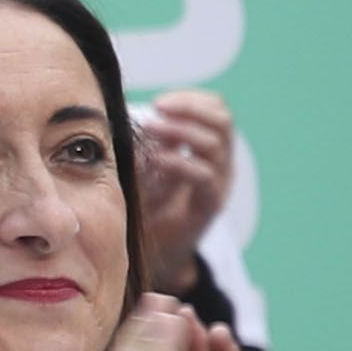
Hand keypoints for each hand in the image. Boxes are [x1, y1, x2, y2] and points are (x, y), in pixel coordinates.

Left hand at [136, 90, 236, 296]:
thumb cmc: (149, 200)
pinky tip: (157, 159)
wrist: (157, 250)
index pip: (216, 108)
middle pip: (222, 121)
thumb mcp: (149, 160)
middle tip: (157, 108)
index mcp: (210, 145)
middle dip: (190, 109)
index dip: (192, 100)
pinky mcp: (209, 206)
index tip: (158, 102)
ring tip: (150, 127)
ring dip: (181, 131)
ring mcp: (219, 182)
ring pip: (215, 145)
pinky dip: (180, 163)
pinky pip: (204, 178)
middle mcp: (221, 161)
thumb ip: (149, 137)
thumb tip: (129, 107)